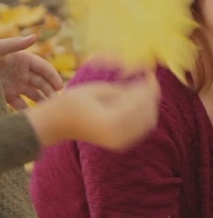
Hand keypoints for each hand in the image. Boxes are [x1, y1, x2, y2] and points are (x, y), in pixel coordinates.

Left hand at [0, 35, 63, 108]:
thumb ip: (14, 44)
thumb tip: (34, 37)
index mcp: (24, 60)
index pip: (43, 68)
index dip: (53, 76)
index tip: (59, 86)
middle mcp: (23, 73)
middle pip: (42, 83)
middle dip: (50, 91)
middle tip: (56, 101)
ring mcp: (16, 85)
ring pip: (34, 95)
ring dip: (43, 102)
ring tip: (49, 110)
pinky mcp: (8, 96)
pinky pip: (21, 104)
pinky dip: (27, 110)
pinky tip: (33, 115)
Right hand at [27, 72, 160, 149]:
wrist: (56, 124)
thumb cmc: (72, 103)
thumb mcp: (98, 90)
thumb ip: (123, 90)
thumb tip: (146, 86)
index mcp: (111, 122)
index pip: (140, 103)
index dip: (149, 87)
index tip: (151, 74)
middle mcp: (118, 136)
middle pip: (148, 114)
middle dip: (151, 95)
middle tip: (148, 80)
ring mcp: (120, 143)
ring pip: (148, 122)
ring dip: (149, 104)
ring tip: (141, 89)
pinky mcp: (121, 144)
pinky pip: (141, 128)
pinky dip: (144, 114)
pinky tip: (138, 101)